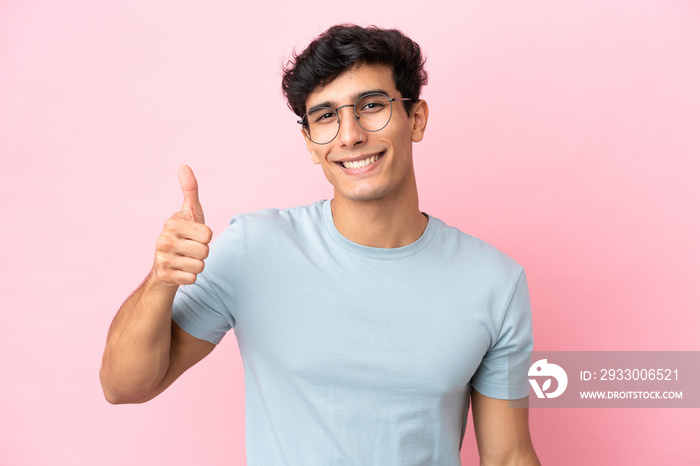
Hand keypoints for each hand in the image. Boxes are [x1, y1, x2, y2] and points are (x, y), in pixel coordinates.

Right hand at [152, 165, 212, 285]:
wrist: (166, 265)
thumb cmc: (185, 234)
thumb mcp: (190, 213)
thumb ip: (190, 191)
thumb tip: (183, 166)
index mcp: (172, 223)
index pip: (208, 234)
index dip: (206, 237)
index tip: (194, 235)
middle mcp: (163, 240)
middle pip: (205, 251)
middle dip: (203, 252)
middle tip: (191, 249)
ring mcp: (162, 259)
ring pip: (200, 266)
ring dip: (197, 265)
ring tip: (186, 259)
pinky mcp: (164, 276)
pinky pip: (192, 279)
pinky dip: (190, 277)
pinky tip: (180, 271)